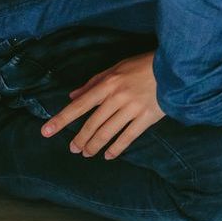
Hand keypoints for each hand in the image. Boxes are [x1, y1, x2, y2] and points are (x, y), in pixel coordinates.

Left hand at [43, 51, 164, 159]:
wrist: (175, 68)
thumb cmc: (143, 65)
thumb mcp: (117, 67)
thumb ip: (94, 82)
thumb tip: (73, 95)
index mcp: (108, 84)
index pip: (79, 105)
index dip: (61, 119)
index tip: (46, 131)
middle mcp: (117, 97)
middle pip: (93, 123)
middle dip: (80, 138)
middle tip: (73, 148)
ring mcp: (133, 108)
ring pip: (108, 132)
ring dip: (94, 145)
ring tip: (87, 153)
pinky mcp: (147, 117)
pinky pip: (128, 137)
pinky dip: (117, 148)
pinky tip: (108, 155)